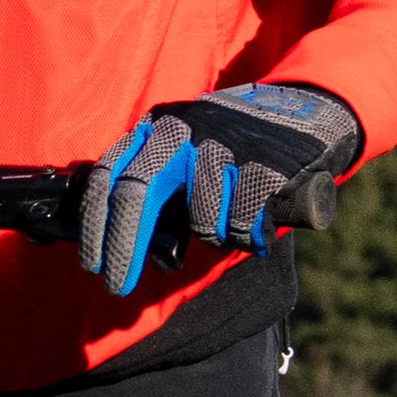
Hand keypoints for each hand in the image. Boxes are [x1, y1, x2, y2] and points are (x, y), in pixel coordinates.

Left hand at [80, 82, 362, 293]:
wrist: (303, 110)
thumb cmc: (229, 148)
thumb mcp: (182, 152)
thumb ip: (152, 188)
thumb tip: (116, 247)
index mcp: (156, 128)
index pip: (109, 175)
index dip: (95, 224)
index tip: (92, 265)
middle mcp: (183, 131)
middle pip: (137, 191)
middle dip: (123, 247)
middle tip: (117, 286)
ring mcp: (224, 144)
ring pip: (200, 219)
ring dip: (213, 237)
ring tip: (228, 224)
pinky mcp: (266, 163)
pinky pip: (243, 223)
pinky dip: (248, 236)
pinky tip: (255, 226)